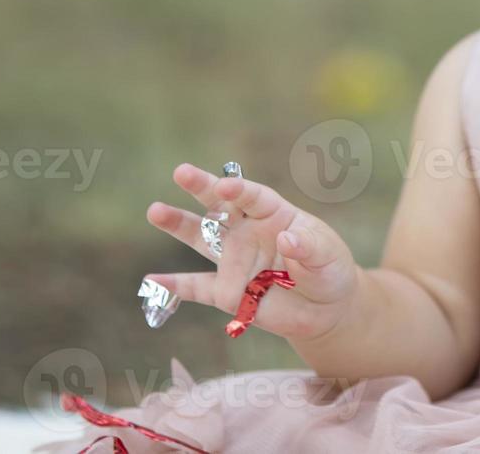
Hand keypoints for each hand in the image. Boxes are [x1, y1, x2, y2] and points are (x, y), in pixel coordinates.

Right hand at [144, 163, 359, 342]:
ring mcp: (235, 261)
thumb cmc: (328, 269)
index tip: (226, 186)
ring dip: (179, 225)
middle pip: (220, 206)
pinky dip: (175, 287)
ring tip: (156, 211)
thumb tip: (286, 240)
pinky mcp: (227, 293)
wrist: (325, 308)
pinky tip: (151, 281)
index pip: (253, 197)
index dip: (240, 190)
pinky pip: (197, 288)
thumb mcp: (327, 256)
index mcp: (274, 214)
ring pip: (202, 239)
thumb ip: (308, 248)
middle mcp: (248, 231)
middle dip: (201, 188)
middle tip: (180, 172)